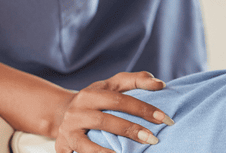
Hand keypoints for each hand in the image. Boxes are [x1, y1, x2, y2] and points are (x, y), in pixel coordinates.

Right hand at [53, 72, 172, 152]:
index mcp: (91, 93)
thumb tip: (160, 84)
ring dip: (111, 151)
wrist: (60, 113)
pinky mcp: (64, 144)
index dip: (143, 108)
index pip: (120, 99)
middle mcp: (78, 110)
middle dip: (131, 129)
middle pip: (106, 120)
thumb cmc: (96, 99)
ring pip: (90, 143)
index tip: (165, 119)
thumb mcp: (111, 86)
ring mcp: (70, 129)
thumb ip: (136, 81)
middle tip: (154, 139)